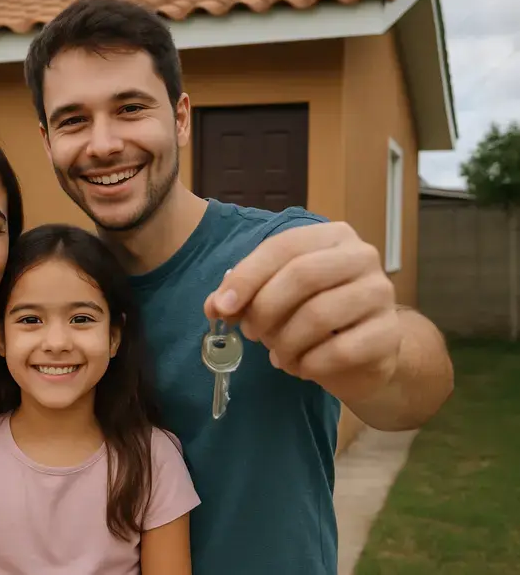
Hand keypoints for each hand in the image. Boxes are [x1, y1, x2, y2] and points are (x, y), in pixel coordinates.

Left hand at [203, 221, 400, 404]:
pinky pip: (339, 351)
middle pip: (302, 275)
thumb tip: (215, 305)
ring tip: (277, 355)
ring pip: (319, 315)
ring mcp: (380, 294)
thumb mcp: (276, 297)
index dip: (247, 277)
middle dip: (265, 309)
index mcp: (331, 237)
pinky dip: (310, 364)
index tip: (222, 307)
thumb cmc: (315, 314)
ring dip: (286, 342)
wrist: (366, 352)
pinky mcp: (390, 334)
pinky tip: (302, 367)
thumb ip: (243, 296)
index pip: (283, 247)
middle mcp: (361, 257)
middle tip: (250, 333)